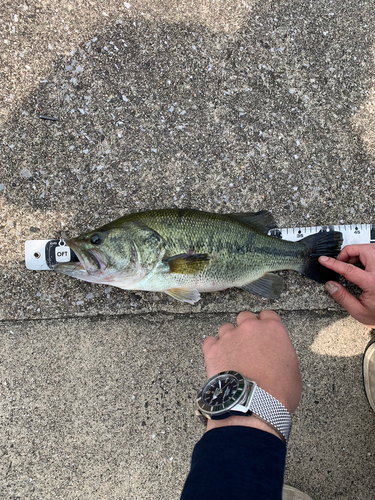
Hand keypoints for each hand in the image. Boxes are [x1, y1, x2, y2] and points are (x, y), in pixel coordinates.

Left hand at [202, 311, 301, 435]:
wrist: (254, 406)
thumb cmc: (277, 393)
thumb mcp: (292, 369)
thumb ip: (281, 351)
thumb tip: (275, 353)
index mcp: (272, 329)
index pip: (267, 315)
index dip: (264, 324)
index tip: (262, 333)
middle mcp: (250, 328)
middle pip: (245, 317)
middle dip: (245, 329)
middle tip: (247, 346)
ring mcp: (230, 337)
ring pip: (226, 328)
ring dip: (229, 339)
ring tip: (232, 356)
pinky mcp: (213, 349)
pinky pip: (210, 341)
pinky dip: (213, 348)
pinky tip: (218, 359)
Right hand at [319, 244, 374, 327]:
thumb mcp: (358, 311)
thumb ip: (342, 297)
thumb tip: (330, 285)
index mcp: (372, 283)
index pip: (349, 268)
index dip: (333, 263)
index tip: (324, 260)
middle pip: (363, 250)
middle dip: (348, 252)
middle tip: (340, 260)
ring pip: (371, 248)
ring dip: (358, 251)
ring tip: (351, 261)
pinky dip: (367, 253)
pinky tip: (362, 261)